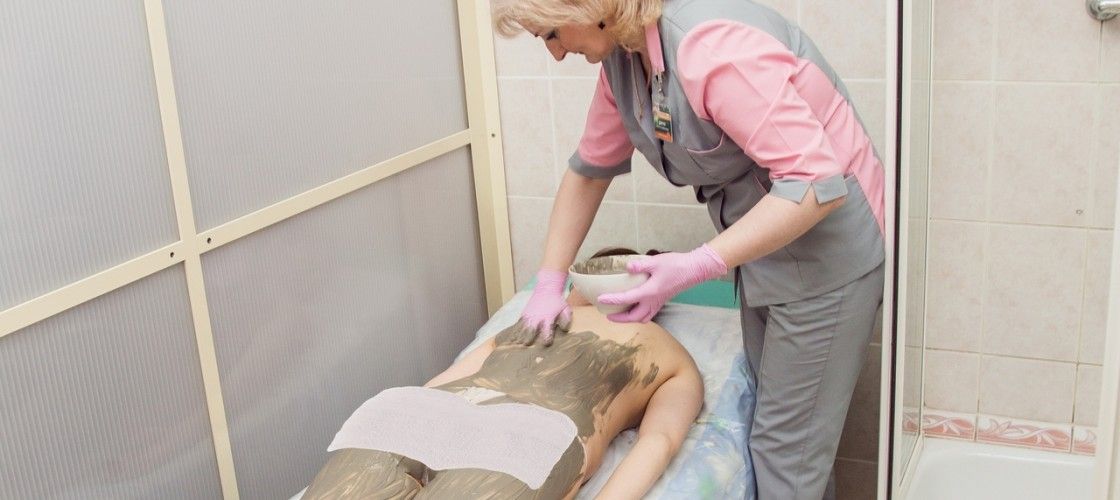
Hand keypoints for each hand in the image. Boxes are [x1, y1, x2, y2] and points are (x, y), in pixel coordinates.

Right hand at [513, 269, 571, 345]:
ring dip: (519, 336)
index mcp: (548, 318)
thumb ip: (566, 319)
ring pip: (522, 327)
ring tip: (515, 344)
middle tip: (526, 345)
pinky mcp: (524, 313)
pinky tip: (511, 338)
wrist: (547, 288)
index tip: (546, 343)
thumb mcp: (566, 309)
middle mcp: (537, 317)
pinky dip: (515, 331)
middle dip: (528, 338)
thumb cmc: (557, 301)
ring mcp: (529, 315)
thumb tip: (565, 330)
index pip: (547, 330)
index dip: (547, 338)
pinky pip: (518, 324)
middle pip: (531, 330)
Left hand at [598, 244, 726, 322]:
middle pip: (634, 317)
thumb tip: (627, 267)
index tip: (600, 299)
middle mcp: (653, 301)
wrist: (695, 270)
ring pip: (643, 318)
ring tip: (620, 314)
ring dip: (630, 319)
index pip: (626, 299)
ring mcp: (659, 302)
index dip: (612, 300)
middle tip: (608, 315)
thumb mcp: (656, 262)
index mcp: (649, 292)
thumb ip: (640, 266)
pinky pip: (649, 313)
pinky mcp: (663, 300)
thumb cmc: (676, 265)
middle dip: (620, 319)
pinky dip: (639, 314)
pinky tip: (635, 306)